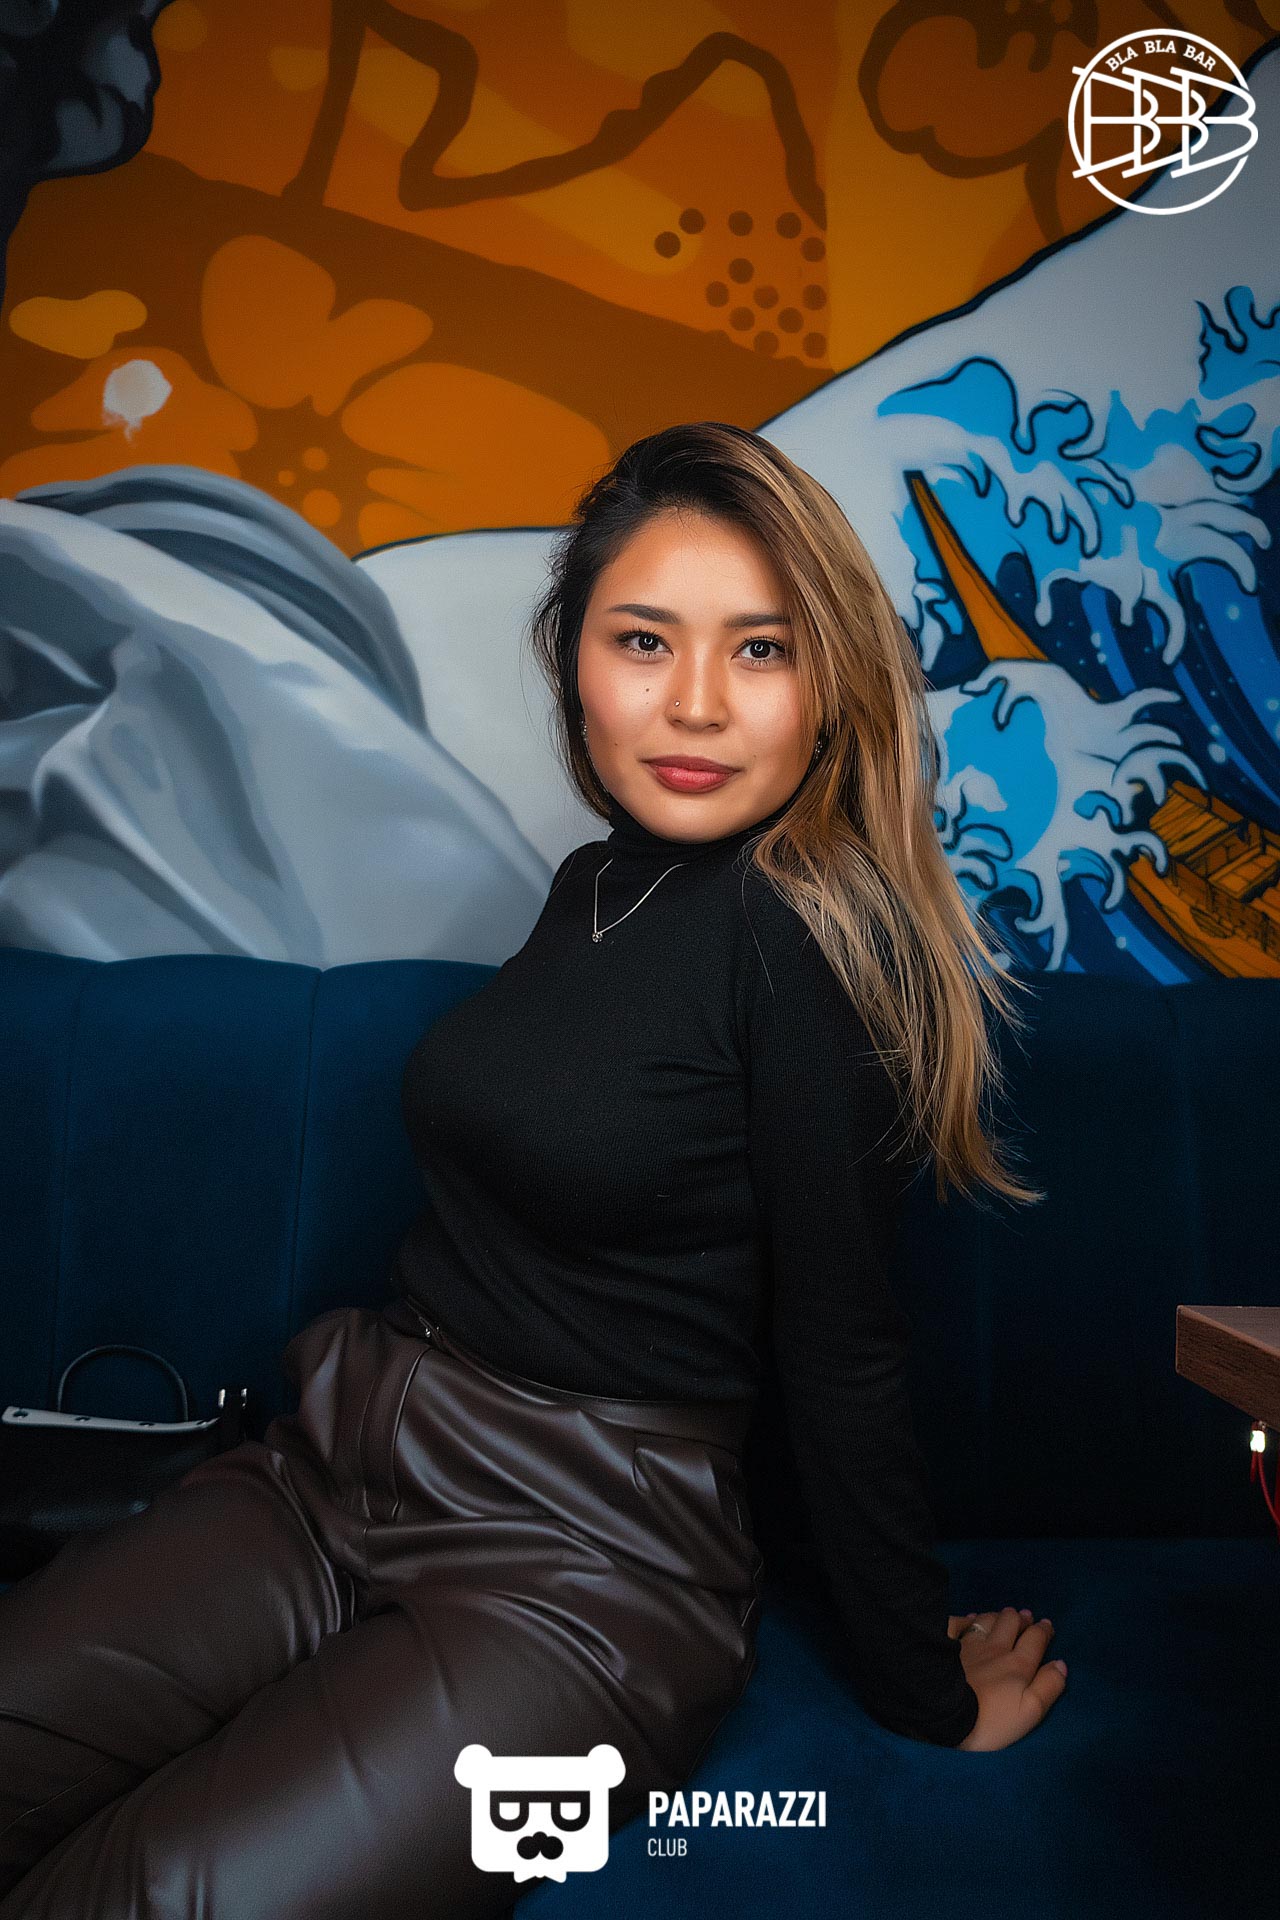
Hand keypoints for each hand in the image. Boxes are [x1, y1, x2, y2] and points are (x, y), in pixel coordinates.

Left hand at [947, 1605, 1067, 1751]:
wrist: (948, 1717)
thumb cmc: (992, 1720)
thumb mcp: (1030, 1712)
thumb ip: (1048, 1686)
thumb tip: (1061, 1664)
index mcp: (1017, 1664)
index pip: (1034, 1640)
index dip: (1043, 1630)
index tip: (1047, 1625)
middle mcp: (995, 1648)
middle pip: (1010, 1623)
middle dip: (1021, 1618)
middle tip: (1026, 1617)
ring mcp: (968, 1645)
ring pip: (986, 1621)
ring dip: (997, 1616)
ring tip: (1003, 1615)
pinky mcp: (947, 1647)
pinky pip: (957, 1624)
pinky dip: (965, 1619)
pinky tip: (969, 1619)